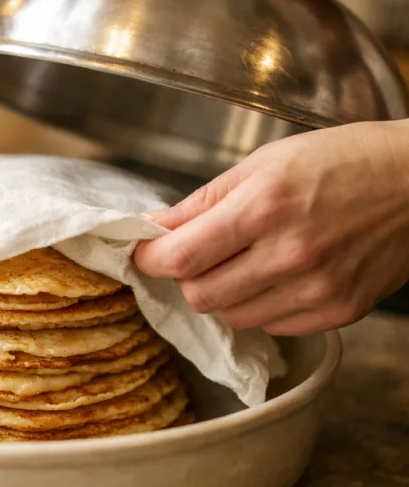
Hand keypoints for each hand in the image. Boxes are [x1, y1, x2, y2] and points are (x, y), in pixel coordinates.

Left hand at [134, 122, 408, 334]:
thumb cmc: (342, 161)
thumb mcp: (263, 163)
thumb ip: (201, 202)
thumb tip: (154, 227)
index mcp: (264, 207)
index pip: (180, 257)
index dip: (150, 259)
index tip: (142, 252)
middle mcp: (289, 255)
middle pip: (199, 295)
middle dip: (186, 275)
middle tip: (196, 252)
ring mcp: (317, 289)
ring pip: (231, 316)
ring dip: (222, 292)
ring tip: (243, 259)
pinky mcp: (338, 312)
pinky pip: (271, 325)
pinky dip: (260, 304)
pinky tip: (277, 274)